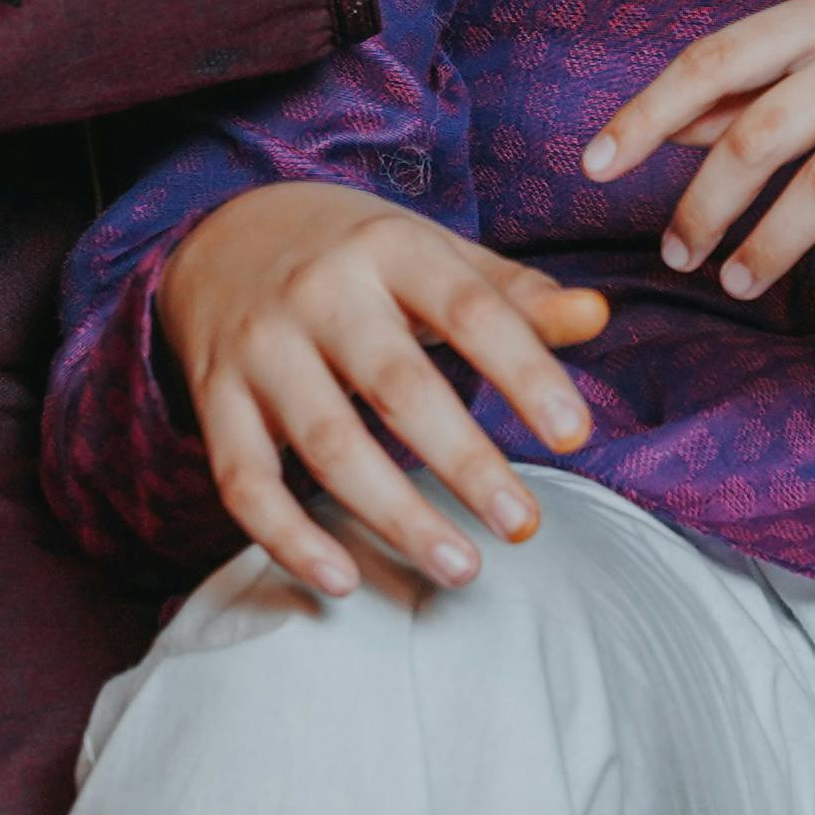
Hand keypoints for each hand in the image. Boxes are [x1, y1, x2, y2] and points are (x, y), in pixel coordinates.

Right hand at [156, 180, 611, 597]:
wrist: (224, 233)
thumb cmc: (360, 257)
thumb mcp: (435, 254)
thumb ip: (515, 295)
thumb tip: (599, 317)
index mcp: (390, 247)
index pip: (469, 309)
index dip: (524, 371)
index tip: (576, 435)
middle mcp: (320, 293)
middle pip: (396, 385)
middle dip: (465, 462)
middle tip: (524, 527)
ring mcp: (261, 348)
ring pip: (326, 443)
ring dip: (393, 514)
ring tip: (461, 568)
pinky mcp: (215, 398)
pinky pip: (245, 480)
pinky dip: (288, 538)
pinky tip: (345, 580)